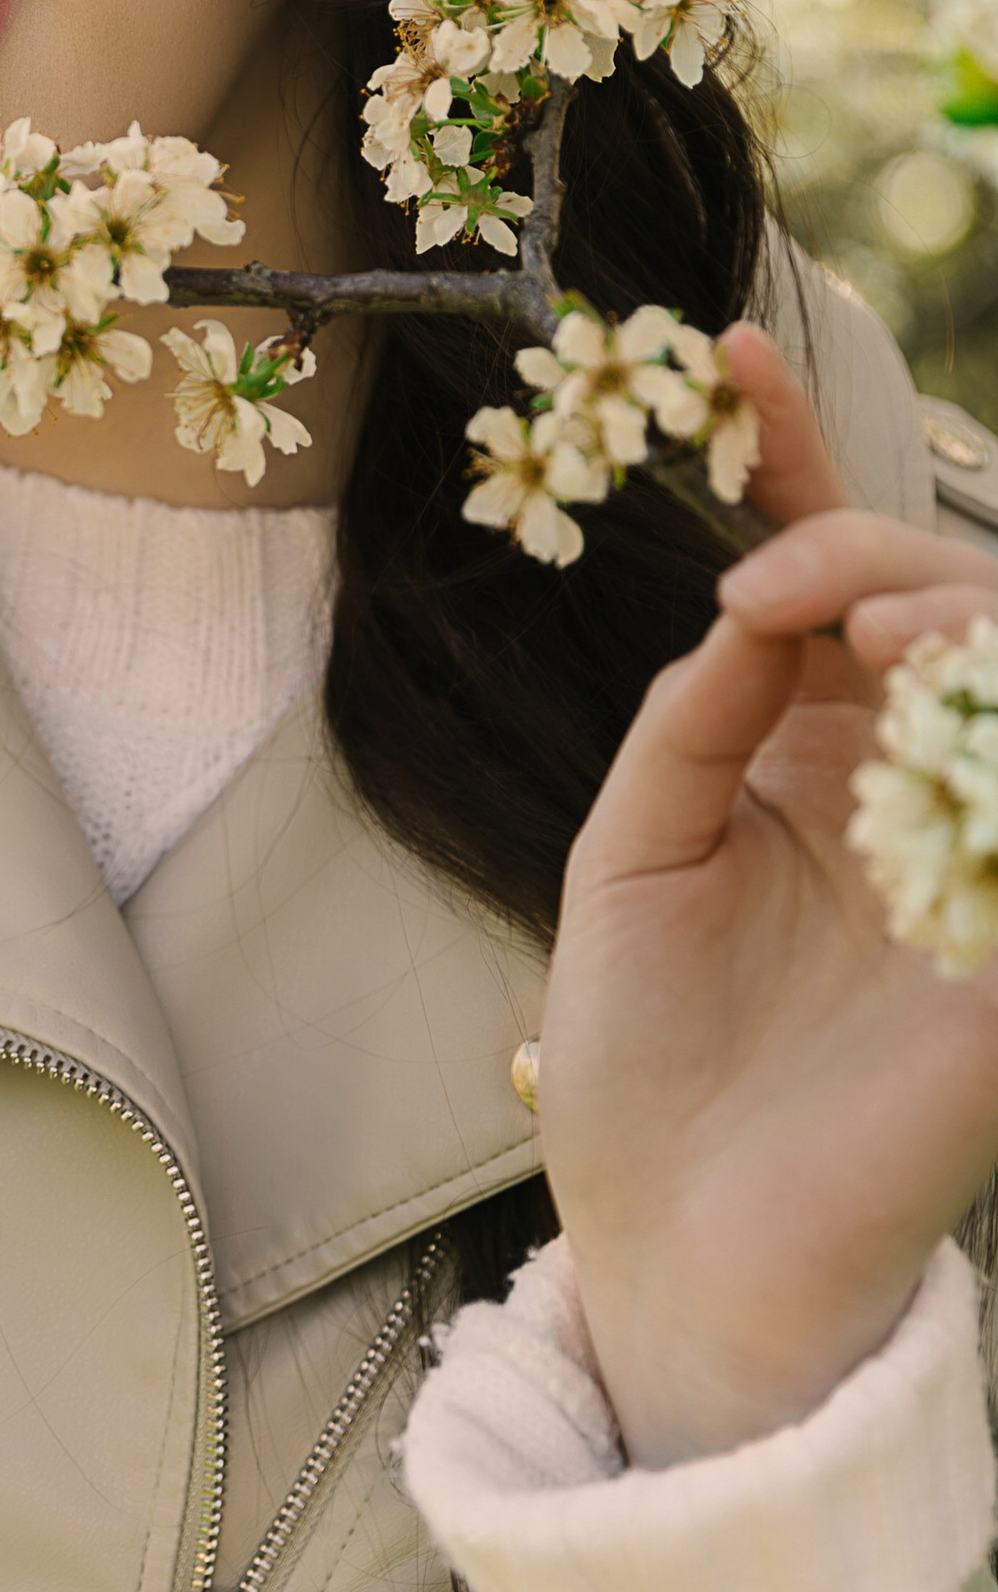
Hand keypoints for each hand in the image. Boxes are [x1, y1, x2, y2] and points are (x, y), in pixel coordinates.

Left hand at [542, 324, 997, 1467]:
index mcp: (808, 752)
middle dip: (867, 553)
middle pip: (943, 595)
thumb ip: (694, 718)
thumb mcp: (630, 853)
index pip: (827, 578)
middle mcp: (909, 783)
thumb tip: (752, 606)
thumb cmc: (643, 1059)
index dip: (788, 455)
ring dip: (951, 613)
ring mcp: (983, 853)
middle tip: (770, 596)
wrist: (680, 1243)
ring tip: (855, 639)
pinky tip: (933, 706)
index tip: (712, 348)